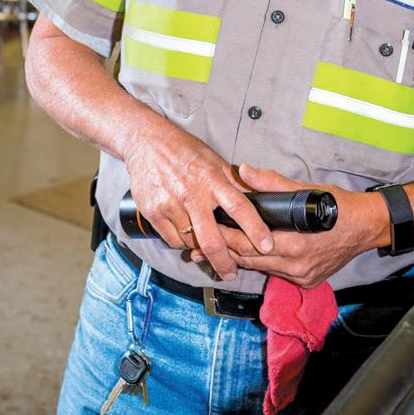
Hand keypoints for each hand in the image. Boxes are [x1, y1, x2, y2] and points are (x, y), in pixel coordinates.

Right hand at [123, 115, 274, 280]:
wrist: (147, 142)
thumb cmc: (184, 150)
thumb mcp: (215, 161)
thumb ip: (234, 183)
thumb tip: (257, 200)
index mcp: (212, 179)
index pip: (239, 207)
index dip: (255, 228)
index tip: (266, 245)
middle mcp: (192, 194)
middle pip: (212, 239)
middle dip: (224, 262)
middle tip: (231, 273)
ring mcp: (170, 204)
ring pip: (191, 243)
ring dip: (200, 249)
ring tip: (205, 244)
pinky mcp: (153, 212)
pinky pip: (172, 240)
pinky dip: (182, 242)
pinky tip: (186, 233)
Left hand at [224, 165, 390, 287]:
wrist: (367, 226)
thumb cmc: (337, 206)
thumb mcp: (305, 189)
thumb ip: (272, 183)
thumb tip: (244, 171)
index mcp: (295, 245)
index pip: (248, 245)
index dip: (226, 237)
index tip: (209, 229)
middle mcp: (297, 266)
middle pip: (251, 261)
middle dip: (227, 251)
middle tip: (203, 245)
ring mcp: (303, 276)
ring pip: (262, 269)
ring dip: (242, 258)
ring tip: (220, 249)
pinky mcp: (308, 281)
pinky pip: (277, 273)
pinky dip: (263, 263)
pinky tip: (251, 254)